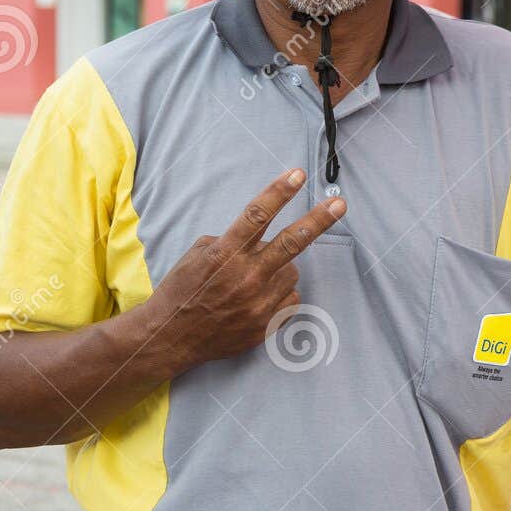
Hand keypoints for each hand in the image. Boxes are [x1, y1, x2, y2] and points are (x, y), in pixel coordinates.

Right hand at [140, 169, 344, 373]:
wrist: (171, 337)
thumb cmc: (182, 290)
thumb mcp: (198, 254)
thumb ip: (232, 241)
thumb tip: (260, 238)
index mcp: (224, 253)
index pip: (257, 215)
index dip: (280, 192)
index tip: (298, 173)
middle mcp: (244, 277)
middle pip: (291, 242)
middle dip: (318, 220)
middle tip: (340, 205)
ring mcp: (257, 303)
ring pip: (292, 272)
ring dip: (281, 268)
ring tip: (255, 278)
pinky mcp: (264, 325)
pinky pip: (289, 299)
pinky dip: (279, 294)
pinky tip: (258, 299)